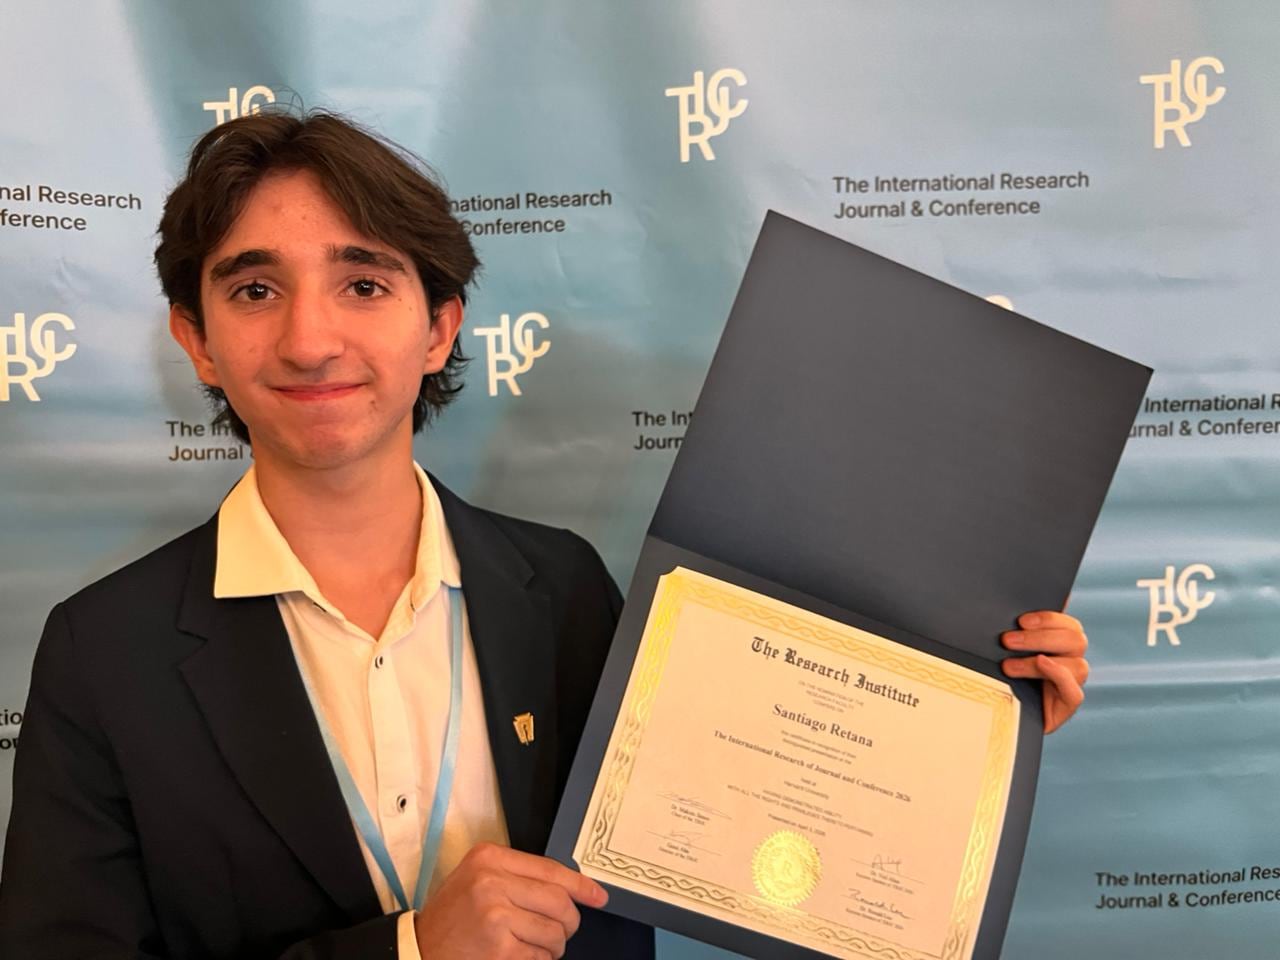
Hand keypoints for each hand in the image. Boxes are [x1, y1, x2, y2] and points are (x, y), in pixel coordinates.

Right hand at [414, 842, 607, 959]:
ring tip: (539, 946)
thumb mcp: (479, 878)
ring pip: (554, 931)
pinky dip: (540, 959)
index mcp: (488, 857)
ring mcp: (495, 915)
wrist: (420, 948)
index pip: (549, 869)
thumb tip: (572, 887)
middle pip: (558, 901)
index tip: (599, 895)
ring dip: (555, 945)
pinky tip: (523, 956)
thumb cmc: (454, 914)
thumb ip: (518, 875)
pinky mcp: (498, 948)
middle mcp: (491, 881)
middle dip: (570, 920)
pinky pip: (539, 956)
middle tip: (564, 930)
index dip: (580, 884)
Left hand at [1000, 610, 1088, 733]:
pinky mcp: (1067, 706)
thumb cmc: (998, 677)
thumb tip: (997, 616)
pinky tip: (1041, 666)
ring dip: (1037, 661)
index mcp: (1060, 644)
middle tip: (1006, 641)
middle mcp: (1071, 661)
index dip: (1048, 619)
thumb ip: (1011, 636)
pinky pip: (1074, 692)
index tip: (1020, 621)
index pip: (1069, 625)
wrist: (997, 716)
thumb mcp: (1003, 653)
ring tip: (1007, 666)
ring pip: (1076, 665)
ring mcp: (1072, 684)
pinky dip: (1059, 675)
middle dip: (1038, 638)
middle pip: (1075, 640)